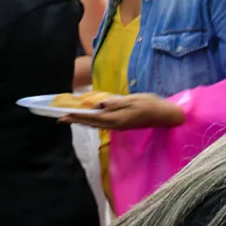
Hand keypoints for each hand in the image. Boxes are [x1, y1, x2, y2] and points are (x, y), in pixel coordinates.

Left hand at [59, 93, 184, 129]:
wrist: (164, 115)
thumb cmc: (150, 104)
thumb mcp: (133, 100)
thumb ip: (115, 103)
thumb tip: (99, 105)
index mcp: (116, 118)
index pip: (92, 117)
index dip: (77, 116)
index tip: (63, 116)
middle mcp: (115, 125)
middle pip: (91, 123)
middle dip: (76, 121)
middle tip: (60, 119)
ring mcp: (118, 126)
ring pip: (96, 125)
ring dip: (83, 122)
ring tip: (71, 119)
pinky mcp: (122, 124)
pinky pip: (102, 124)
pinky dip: (92, 121)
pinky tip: (89, 118)